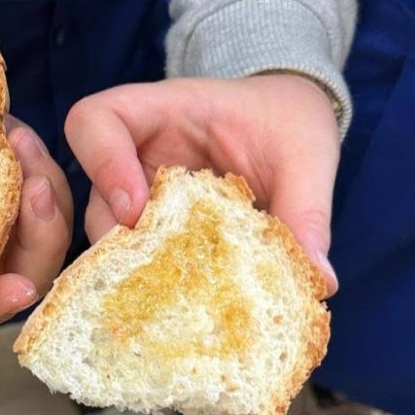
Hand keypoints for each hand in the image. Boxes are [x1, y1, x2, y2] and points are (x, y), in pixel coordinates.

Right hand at [0, 40, 72, 323]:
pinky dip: (36, 164)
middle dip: (39, 239)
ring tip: (15, 140)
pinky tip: (11, 130)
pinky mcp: (5, 185)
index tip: (18, 288)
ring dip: (44, 195)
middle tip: (32, 190)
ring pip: (43, 231)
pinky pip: (39, 188)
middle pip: (24, 273)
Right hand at [65, 74, 340, 293]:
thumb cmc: (289, 121)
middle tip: (163, 278)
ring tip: (183, 299)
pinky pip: (140, 254)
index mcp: (162, 111)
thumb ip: (307, 209)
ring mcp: (140, 191)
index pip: (95, 121)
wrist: (289, 121)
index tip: (137, 210)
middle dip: (120, 242)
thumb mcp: (306, 155)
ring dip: (140, 269)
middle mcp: (136, 153)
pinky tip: (193, 302)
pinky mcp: (155, 227)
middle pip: (94, 197)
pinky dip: (160, 279)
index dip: (101, 163)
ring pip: (110, 235)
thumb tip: (319, 279)